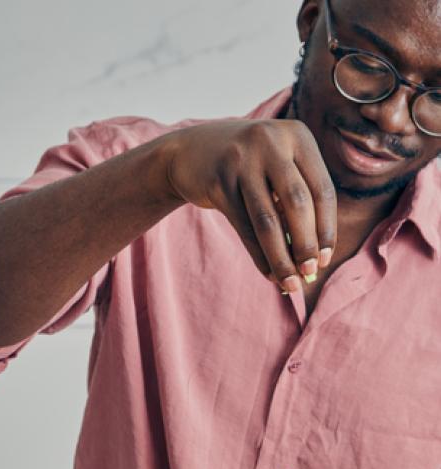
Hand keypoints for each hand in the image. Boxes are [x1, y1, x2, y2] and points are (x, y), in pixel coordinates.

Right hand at [165, 119, 336, 292]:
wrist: (191, 152)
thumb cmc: (249, 167)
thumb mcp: (279, 166)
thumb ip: (299, 200)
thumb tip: (316, 257)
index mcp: (298, 136)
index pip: (323, 190)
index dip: (327, 229)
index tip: (325, 259)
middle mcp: (271, 142)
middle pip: (298, 204)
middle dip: (306, 245)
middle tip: (309, 273)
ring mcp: (242, 160)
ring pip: (268, 220)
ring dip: (281, 257)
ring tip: (290, 283)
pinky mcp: (218, 181)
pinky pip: (244, 227)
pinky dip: (259, 255)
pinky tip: (268, 273)